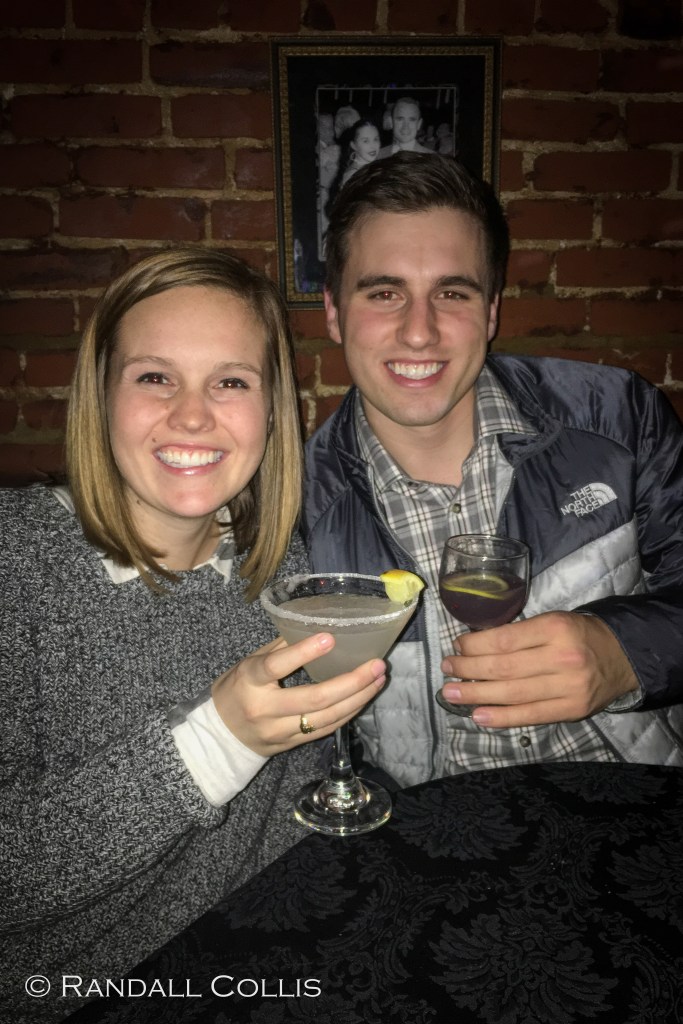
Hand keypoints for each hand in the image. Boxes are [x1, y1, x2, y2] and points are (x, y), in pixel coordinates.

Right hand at [211, 633, 385, 755]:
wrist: (220, 734)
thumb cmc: (237, 688)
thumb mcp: (249, 662)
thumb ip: (282, 647)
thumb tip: (317, 625)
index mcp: (249, 680)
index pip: (277, 666)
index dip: (304, 652)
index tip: (330, 637)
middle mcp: (264, 709)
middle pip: (314, 699)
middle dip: (351, 682)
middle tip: (377, 665)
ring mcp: (279, 731)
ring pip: (327, 718)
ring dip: (358, 698)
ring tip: (379, 679)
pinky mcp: (291, 744)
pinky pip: (326, 729)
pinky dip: (348, 712)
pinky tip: (364, 697)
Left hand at [440, 611, 638, 728]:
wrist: (623, 657)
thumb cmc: (578, 635)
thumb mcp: (552, 621)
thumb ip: (520, 633)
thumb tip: (473, 646)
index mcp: (555, 628)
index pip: (504, 640)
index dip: (474, 645)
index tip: (456, 646)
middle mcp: (562, 657)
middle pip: (503, 667)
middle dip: (468, 669)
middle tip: (447, 669)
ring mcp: (568, 687)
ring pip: (512, 693)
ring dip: (476, 695)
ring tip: (451, 693)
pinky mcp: (572, 710)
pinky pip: (530, 715)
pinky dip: (501, 717)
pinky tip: (478, 715)